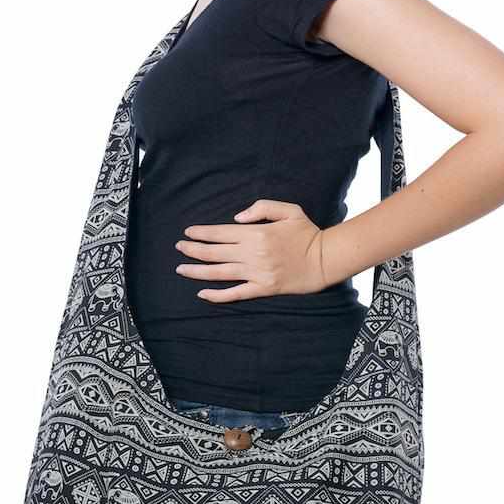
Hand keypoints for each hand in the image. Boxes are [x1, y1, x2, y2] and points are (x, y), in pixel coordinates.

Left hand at [174, 199, 328, 302]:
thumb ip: (261, 208)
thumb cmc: (307, 232)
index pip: (220, 233)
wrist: (325, 260)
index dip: (201, 233)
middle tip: (179, 248)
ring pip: (220, 273)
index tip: (188, 233)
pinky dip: (217, 295)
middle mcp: (253, 254)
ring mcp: (257, 273)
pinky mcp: (263, 289)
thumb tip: (236, 218)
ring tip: (180, 269)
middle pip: (215, 253)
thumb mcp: (288, 210)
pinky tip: (202, 293)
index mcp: (256, 233)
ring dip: (197, 271)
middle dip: (193, 250)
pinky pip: (236, 293)